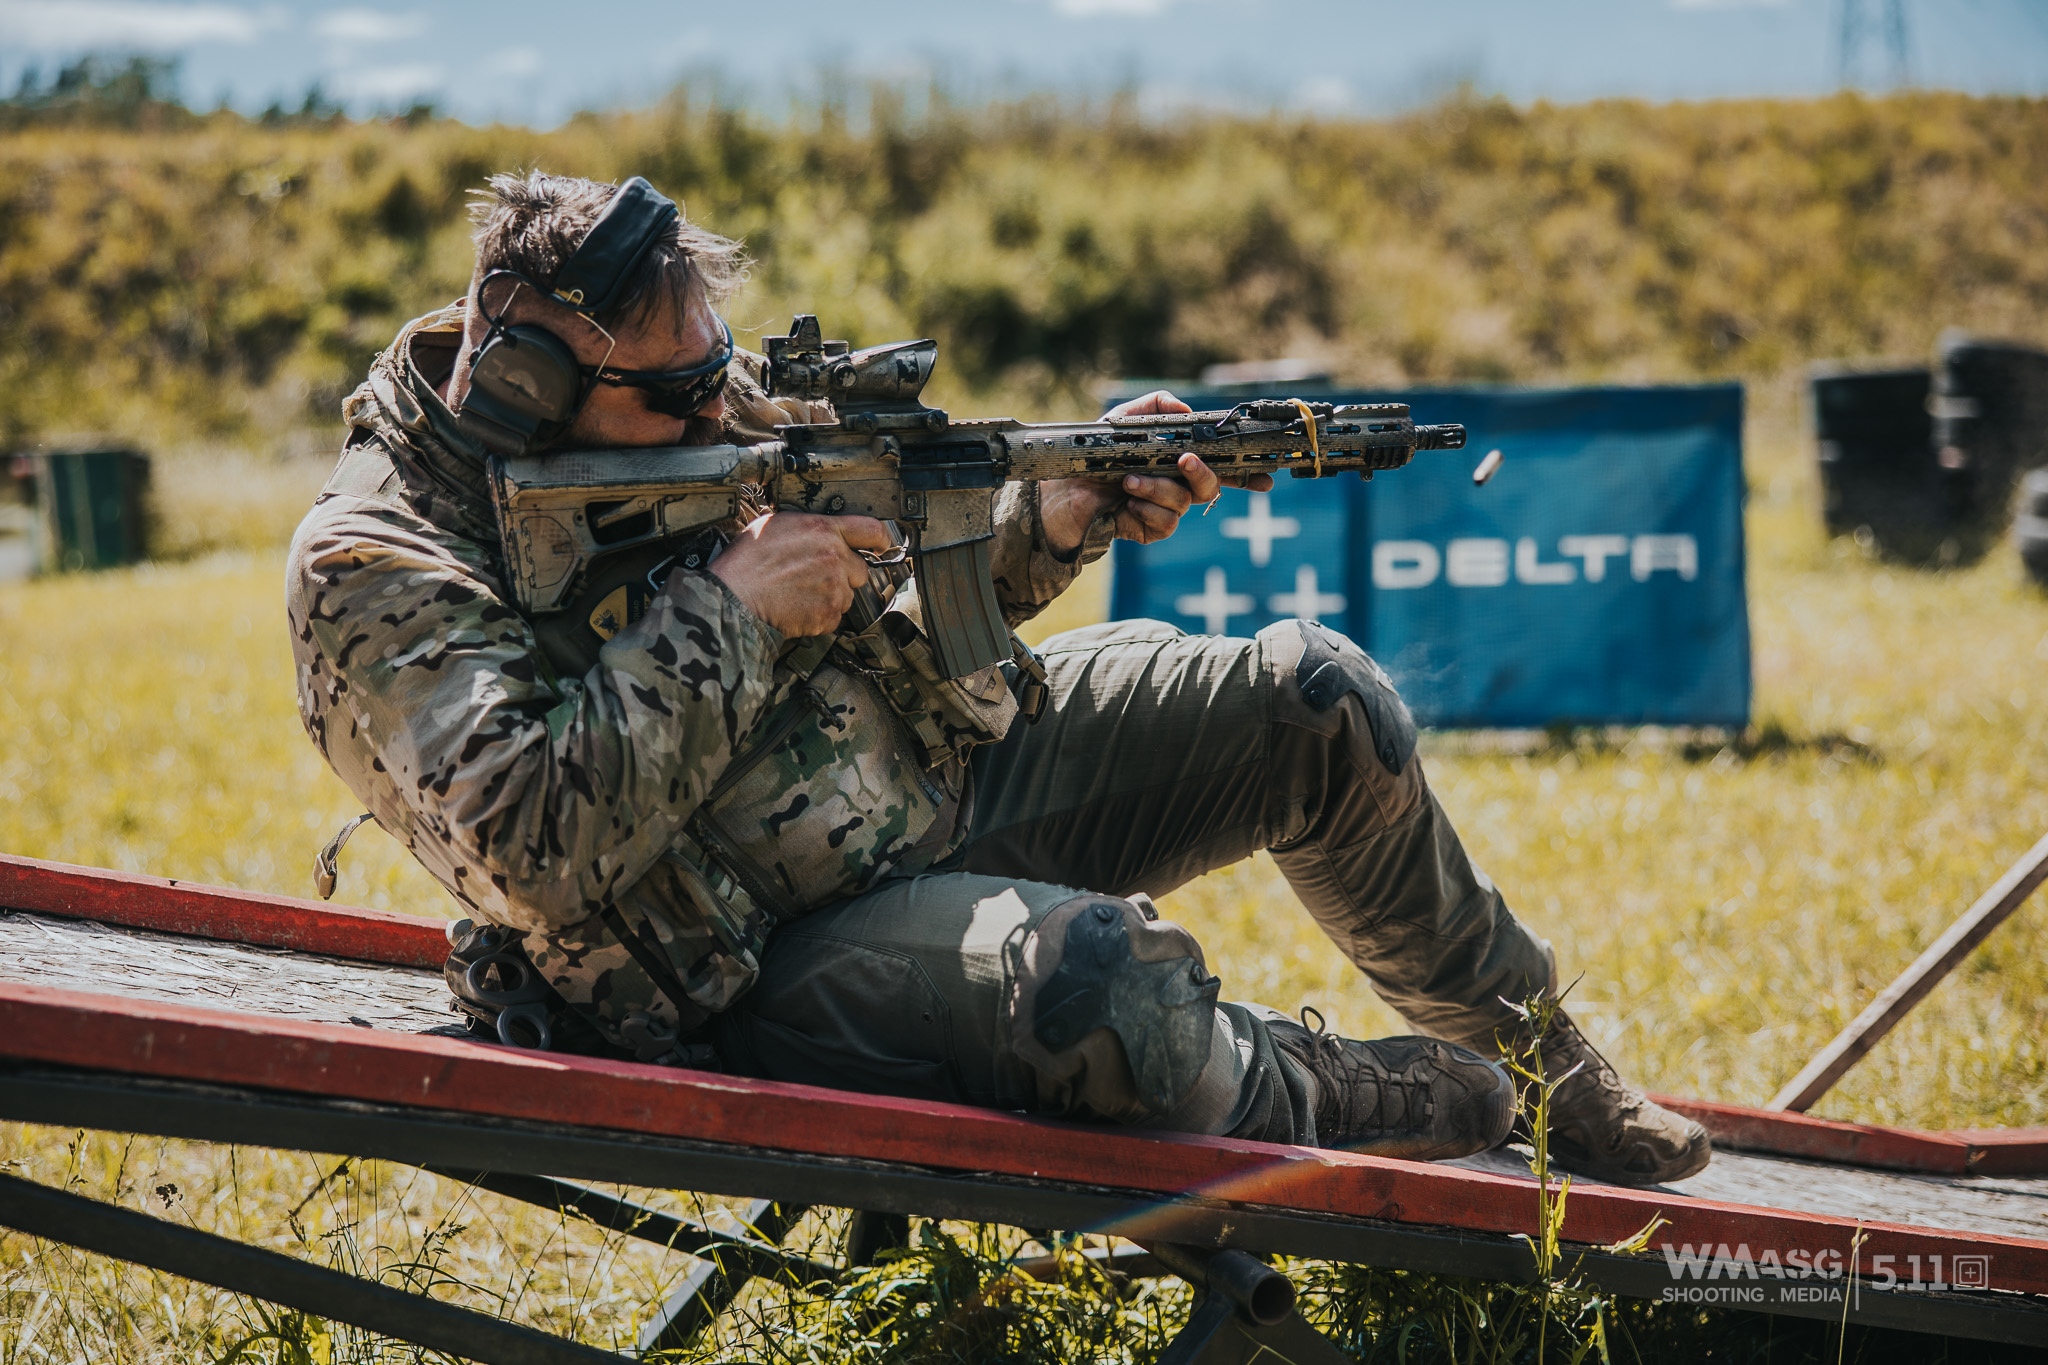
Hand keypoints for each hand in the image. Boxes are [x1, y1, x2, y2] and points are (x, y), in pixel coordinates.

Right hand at [710, 511, 891, 636]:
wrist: (732, 596)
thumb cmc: (745, 562)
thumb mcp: (775, 525)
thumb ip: (808, 527)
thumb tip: (819, 532)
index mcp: (823, 530)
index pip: (871, 530)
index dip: (880, 539)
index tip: (881, 546)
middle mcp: (834, 557)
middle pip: (860, 570)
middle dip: (843, 574)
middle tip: (815, 577)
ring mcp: (834, 588)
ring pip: (848, 596)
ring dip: (831, 597)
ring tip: (800, 594)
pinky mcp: (827, 614)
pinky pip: (834, 617)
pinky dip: (820, 616)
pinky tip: (798, 608)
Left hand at [1037, 390, 1275, 553]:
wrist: (1061, 488)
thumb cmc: (1094, 453)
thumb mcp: (1124, 419)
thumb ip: (1157, 405)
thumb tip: (1187, 410)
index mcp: (1177, 459)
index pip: (1220, 466)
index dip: (1246, 474)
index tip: (1267, 478)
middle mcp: (1177, 485)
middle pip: (1212, 485)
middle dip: (1203, 473)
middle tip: (1184, 460)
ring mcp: (1165, 509)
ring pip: (1185, 502)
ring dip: (1158, 488)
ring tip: (1129, 480)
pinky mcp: (1150, 529)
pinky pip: (1165, 522)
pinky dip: (1146, 508)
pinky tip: (1126, 503)